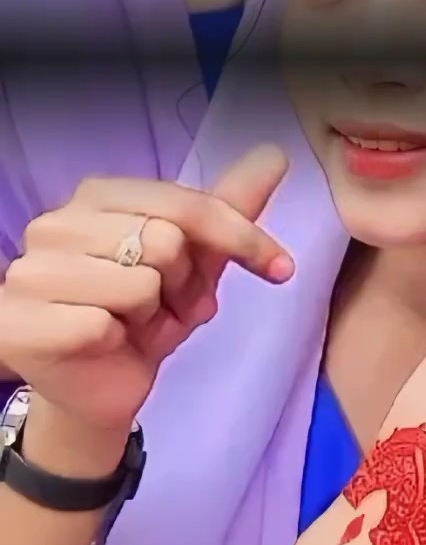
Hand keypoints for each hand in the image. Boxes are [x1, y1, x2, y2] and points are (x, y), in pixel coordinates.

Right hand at [0, 148, 291, 466]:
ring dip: (153, 317)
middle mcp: (54, 224)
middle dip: (185, 285)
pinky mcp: (18, 321)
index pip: (184, 203)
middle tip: (165, 309)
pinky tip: (106, 346)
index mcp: (96, 196)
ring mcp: (30, 271)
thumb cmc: (144, 318)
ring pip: (139, 284)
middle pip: (165, 241)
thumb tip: (276, 154)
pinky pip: (102, 324)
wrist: (102, 389)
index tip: (281, 268)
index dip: (241, 237)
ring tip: (136, 326)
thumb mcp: (197, 262)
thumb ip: (229, 208)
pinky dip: (119, 342)